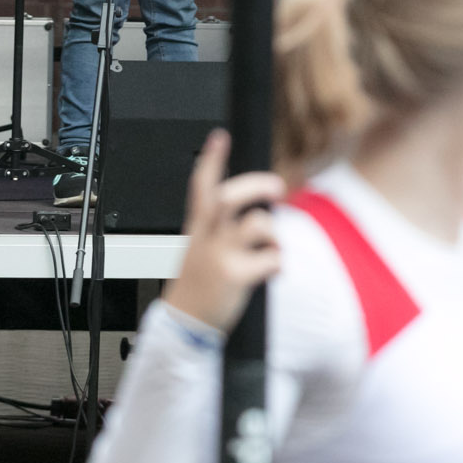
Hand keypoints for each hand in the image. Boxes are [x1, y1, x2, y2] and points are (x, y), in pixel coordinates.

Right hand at [160, 130, 285, 334]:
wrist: (184, 326)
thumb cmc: (197, 286)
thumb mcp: (199, 249)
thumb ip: (220, 229)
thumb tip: (259, 211)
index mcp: (198, 229)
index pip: (200, 187)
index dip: (211, 160)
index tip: (220, 136)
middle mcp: (207, 239)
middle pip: (228, 198)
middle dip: (256, 185)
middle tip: (276, 188)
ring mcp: (220, 257)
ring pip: (256, 225)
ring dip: (274, 233)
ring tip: (273, 247)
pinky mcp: (235, 277)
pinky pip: (270, 260)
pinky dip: (278, 264)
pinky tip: (272, 273)